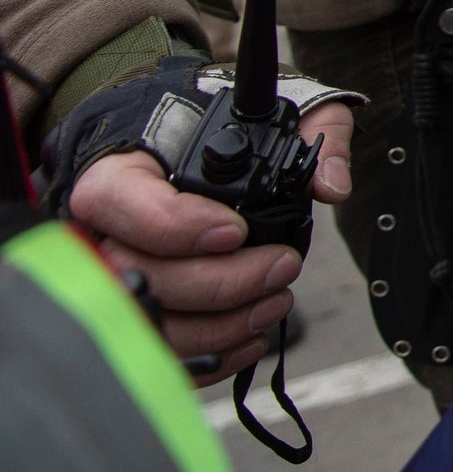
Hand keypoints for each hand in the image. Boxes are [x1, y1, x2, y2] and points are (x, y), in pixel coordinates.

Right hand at [67, 100, 353, 384]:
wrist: (184, 153)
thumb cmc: (222, 134)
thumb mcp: (276, 114)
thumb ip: (314, 132)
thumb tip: (331, 184)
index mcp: (121, 173)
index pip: (123, 202)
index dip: (176, 226)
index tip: (235, 232)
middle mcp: (102, 231)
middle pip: (138, 273)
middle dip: (219, 283)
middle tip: (282, 267)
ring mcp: (112, 279)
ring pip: (146, 321)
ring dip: (219, 325)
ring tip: (276, 301)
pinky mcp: (134, 315)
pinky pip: (158, 352)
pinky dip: (208, 357)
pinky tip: (252, 336)